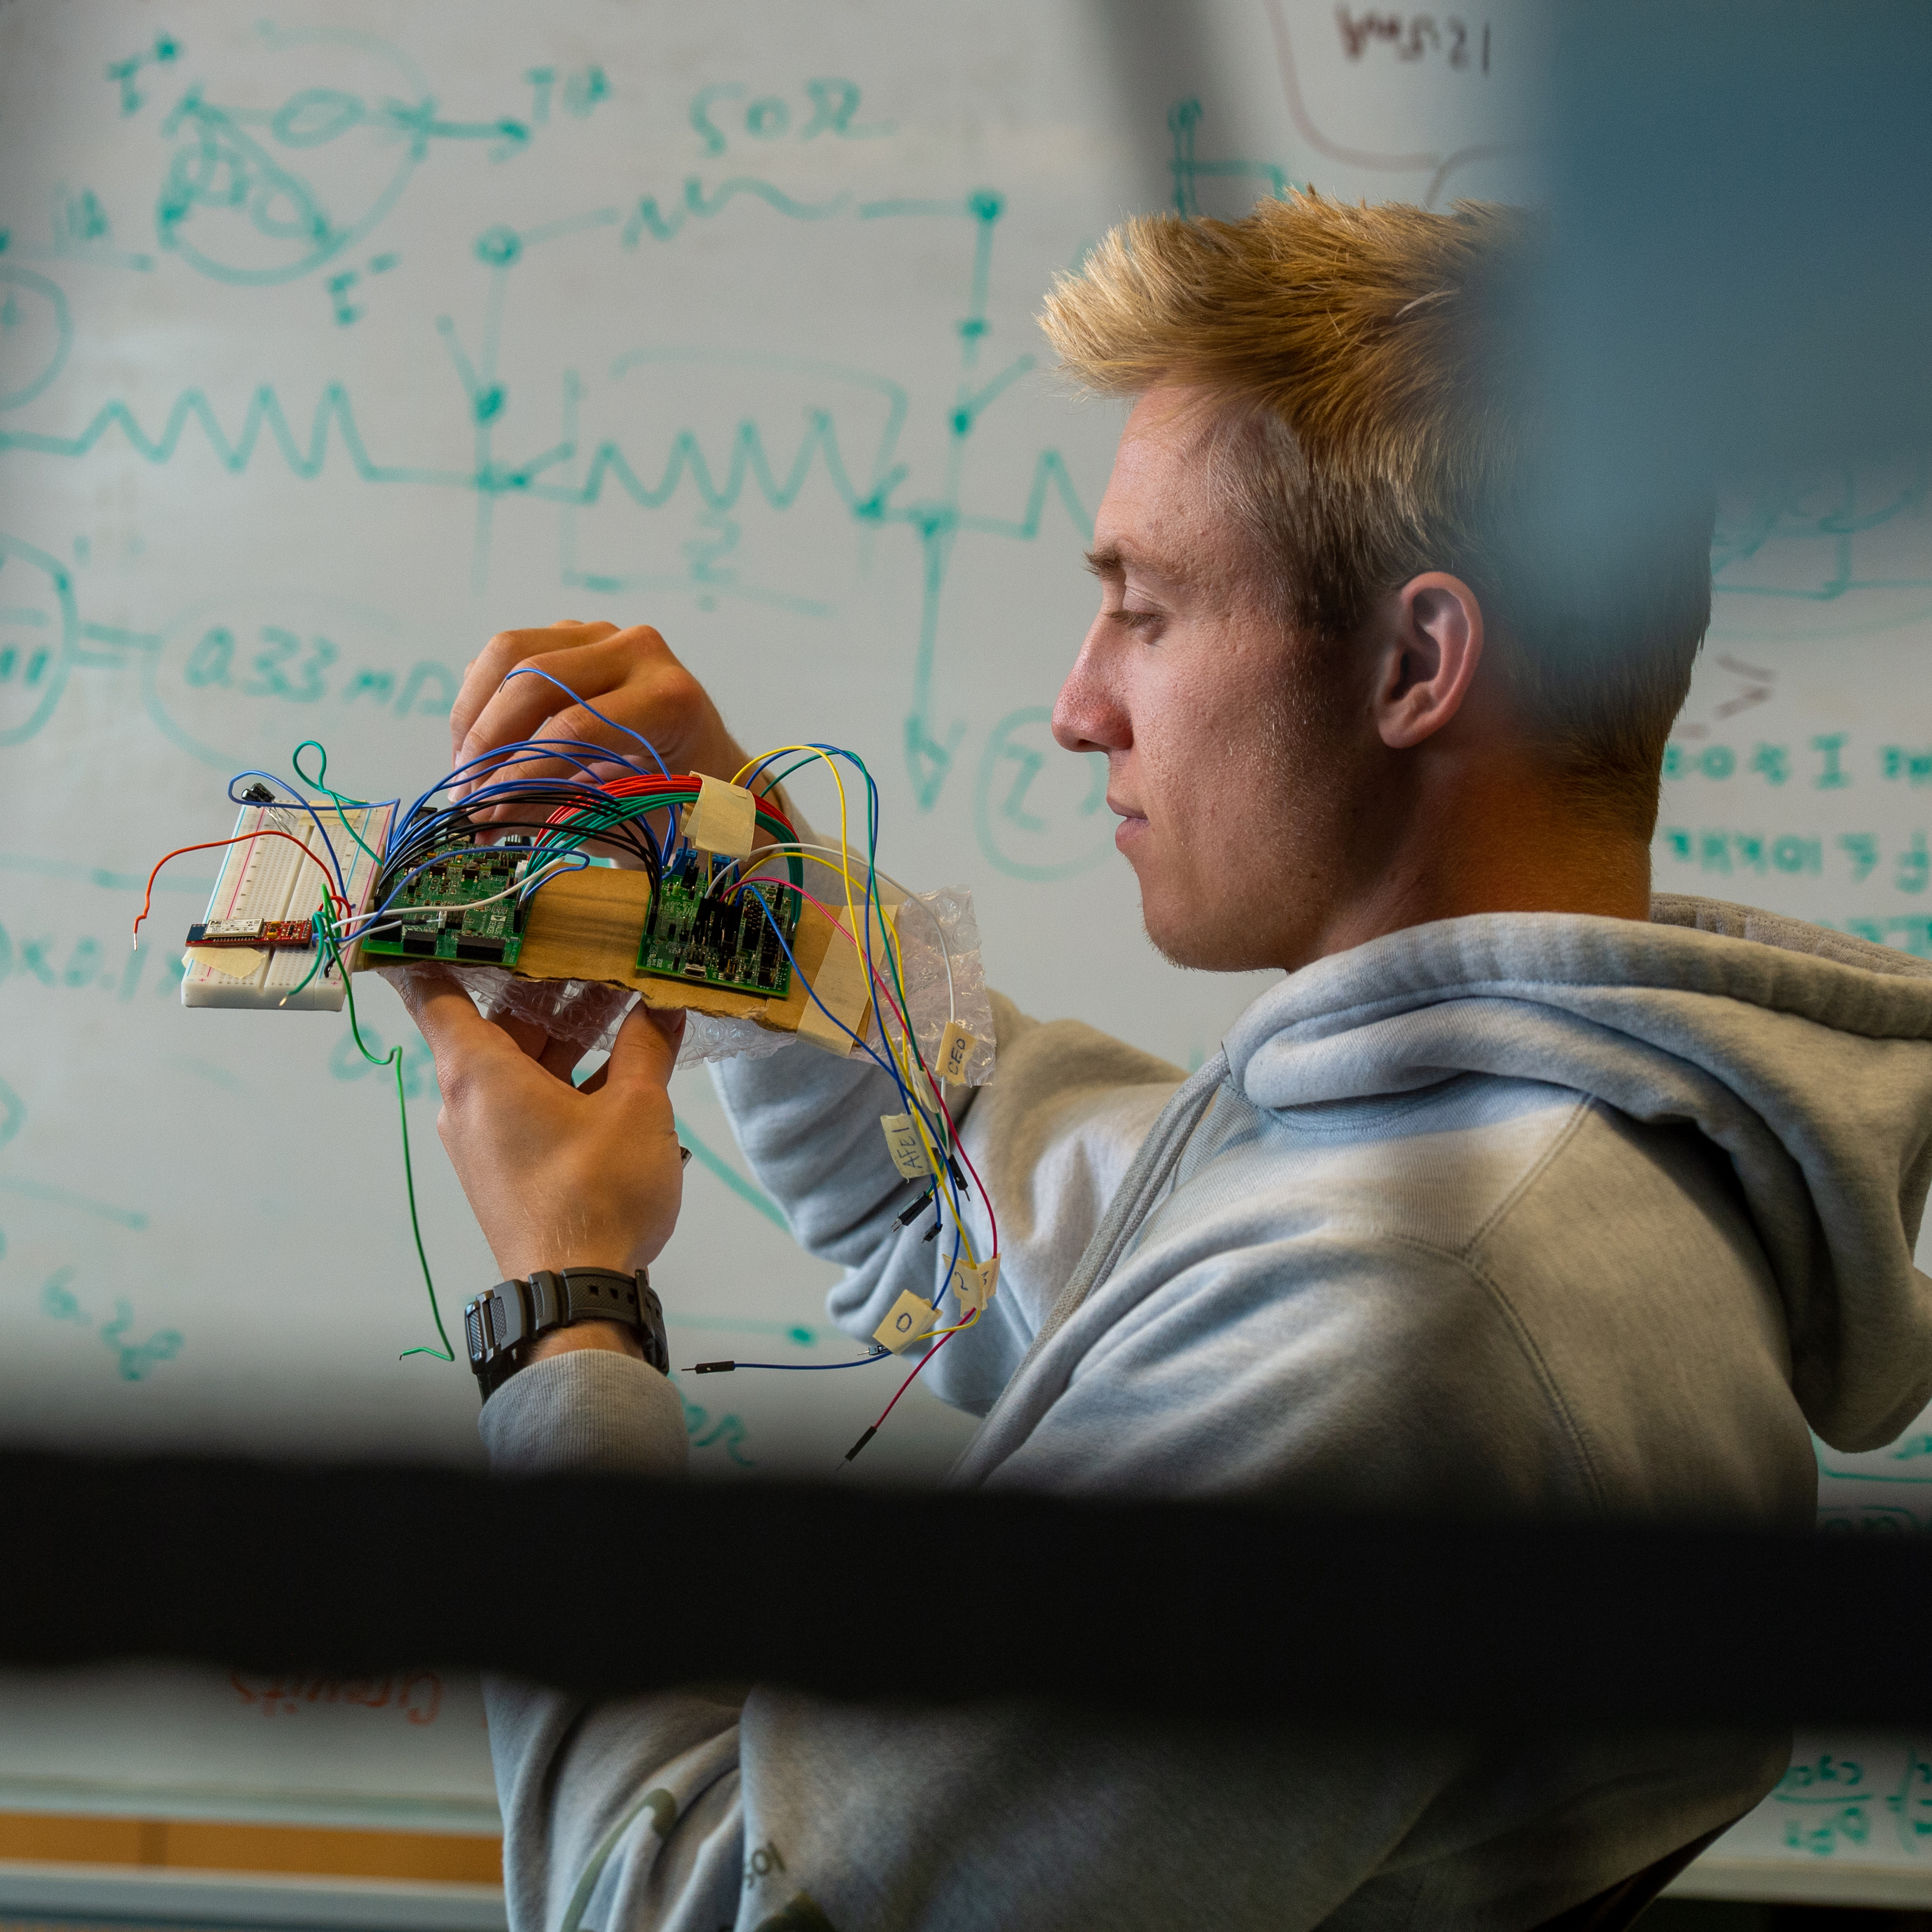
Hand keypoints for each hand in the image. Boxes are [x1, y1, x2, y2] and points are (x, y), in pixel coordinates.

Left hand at [389, 966, 686, 1283]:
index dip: (441, 947)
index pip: (434, 990)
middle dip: (546, 988)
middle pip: (493, 1024)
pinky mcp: (504, 1168)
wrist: (576, 1292)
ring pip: (516, 1065)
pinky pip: (526, 1102)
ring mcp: (481, 1138)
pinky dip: (564, 1078)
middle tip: (594, 951)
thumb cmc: (594, 1191)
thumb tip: (663, 1008)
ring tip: (624, 1004)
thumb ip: (646, 1048)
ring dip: (565, 1034)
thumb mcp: (636, 1108)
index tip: (457, 915)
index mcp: (478, 1071)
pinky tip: (621, 1068)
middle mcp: (465, 1100)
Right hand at [448, 621, 754, 802]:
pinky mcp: (571, 634)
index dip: (520, 771)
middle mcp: (639, 650)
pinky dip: (480, 699)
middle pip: (532, 677)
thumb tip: (480, 824)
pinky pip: (505, 655)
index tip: (485, 812)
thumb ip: (560, 813)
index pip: (575, 725)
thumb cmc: (676, 800)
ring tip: (464, 771)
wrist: (704, 765)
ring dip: (473, 714)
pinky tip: (478, 748)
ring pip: (507, 652)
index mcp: (669, 697)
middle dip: (486, 740)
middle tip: (464, 795)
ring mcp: (603, 634)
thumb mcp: (630, 816)